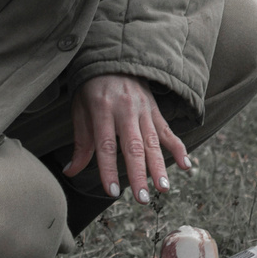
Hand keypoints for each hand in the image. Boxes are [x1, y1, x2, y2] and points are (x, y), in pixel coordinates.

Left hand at [66, 73, 191, 203]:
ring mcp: (144, 111)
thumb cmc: (92, 88)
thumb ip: (80, 143)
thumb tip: (70, 171)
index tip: (112, 192)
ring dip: (159, 167)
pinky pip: (168, 132)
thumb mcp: (80, 111)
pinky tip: (186, 166)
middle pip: (134, 147)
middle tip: (142, 198)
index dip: (109, 169)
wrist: (115, 59)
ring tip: (163, 188)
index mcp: (102, 110)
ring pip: (153, 142)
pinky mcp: (156, 111)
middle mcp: (126, 111)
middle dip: (139, 175)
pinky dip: (179, 148)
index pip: (106, 145)